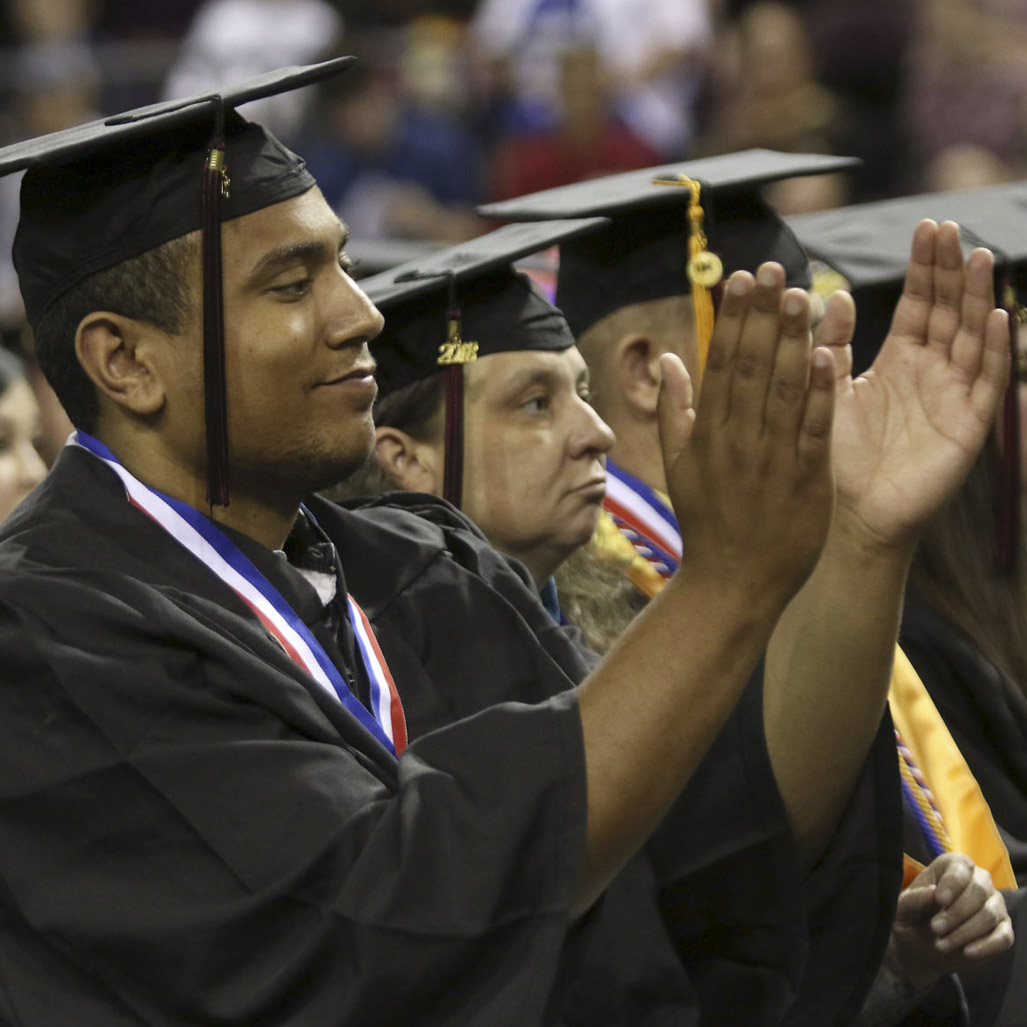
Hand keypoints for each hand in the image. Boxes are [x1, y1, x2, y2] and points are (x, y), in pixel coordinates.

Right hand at [659, 262, 835, 606]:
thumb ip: (676, 410)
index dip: (733, 318)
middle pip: (752, 368)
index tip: (742, 278)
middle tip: (775, 269)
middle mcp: (737, 442)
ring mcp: (772, 461)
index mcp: (707, 435)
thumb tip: (670, 358)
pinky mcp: (807, 482)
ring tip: (802, 295)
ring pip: (785, 390)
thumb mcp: (679, 466)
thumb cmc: (707, 522)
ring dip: (794, 341)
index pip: (721, 364)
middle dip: (763, 316)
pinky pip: (816, 430)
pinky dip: (823, 393)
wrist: (733, 583)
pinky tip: (830, 354)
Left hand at [830, 219, 1009, 549]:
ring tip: (978, 257)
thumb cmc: (833, 454)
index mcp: (900, 360)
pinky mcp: (968, 427)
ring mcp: (954, 397)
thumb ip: (831, 345)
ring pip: (973, 337)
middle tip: (949, 228)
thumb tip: (833, 295)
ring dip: (977, 298)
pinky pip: (986, 383)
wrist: (845, 513)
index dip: (925, 267)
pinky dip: (993, 350)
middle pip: (950, 311)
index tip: (927, 227)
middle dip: (951, 270)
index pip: (920, 304)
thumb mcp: (827, 389)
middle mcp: (932, 373)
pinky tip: (996, 317)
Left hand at [888, 852, 1013, 991]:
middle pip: (979, 890)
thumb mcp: (904, 908)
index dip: (953, 882)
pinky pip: (1003, 937)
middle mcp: (978, 881)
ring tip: (941, 944)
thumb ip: (916, 899)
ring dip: (965, 931)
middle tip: (935, 928)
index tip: (939, 899)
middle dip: (956, 912)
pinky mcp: (1002, 931)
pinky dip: (986, 946)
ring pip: (990, 914)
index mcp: (952, 867)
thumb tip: (933, 893)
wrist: (919, 946)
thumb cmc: (911, 917)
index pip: (961, 866)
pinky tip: (967, 952)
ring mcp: (994, 906)